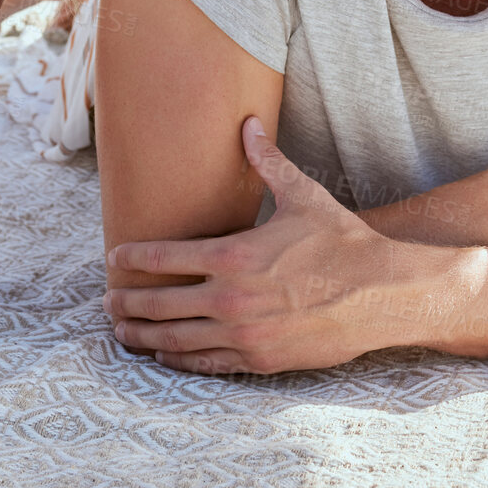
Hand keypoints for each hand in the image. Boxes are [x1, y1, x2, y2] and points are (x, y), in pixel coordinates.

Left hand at [104, 118, 415, 373]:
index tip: (113, 258)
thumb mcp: (301, 194)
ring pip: (176, 340)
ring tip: (121, 332)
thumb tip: (248, 122)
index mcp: (234, 254)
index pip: (165, 258)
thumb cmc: (340, 240)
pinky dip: (178, 361)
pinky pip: (206, 364)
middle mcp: (231, 297)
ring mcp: (243, 334)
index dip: (132, 259)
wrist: (380, 293)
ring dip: (143, 336)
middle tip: (106, 302)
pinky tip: (164, 357)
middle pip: (160, 304)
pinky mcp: (259, 359)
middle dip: (128, 303)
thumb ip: (267, 161)